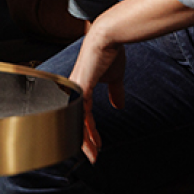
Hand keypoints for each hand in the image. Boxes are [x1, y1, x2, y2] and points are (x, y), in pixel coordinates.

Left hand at [67, 27, 127, 163]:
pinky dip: (86, 131)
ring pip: (76, 122)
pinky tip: (92, 141)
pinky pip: (81, 115)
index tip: (97, 144)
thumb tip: (119, 106)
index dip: (88, 131)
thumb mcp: (114, 78)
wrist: (108, 36)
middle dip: (84, 141)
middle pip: (74, 121)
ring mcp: (75, 90)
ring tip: (94, 154)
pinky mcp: (80, 89)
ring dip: (86, 140)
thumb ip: (115, 92)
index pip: (81, 115)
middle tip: (92, 156)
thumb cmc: (110, 53)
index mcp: (80, 87)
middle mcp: (74, 90)